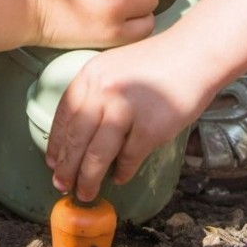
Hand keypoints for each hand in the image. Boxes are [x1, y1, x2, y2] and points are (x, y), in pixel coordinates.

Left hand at [44, 34, 210, 201]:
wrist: (194, 53)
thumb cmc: (157, 61)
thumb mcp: (115, 66)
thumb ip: (96, 92)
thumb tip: (81, 133)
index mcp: (91, 74)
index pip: (64, 114)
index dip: (56, 143)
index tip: (52, 162)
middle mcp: (103, 91)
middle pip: (76, 139)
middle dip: (67, 167)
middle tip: (62, 186)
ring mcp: (125, 110)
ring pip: (97, 155)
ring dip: (88, 179)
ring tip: (85, 192)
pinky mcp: (149, 128)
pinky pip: (128, 159)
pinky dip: (122, 172)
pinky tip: (119, 177)